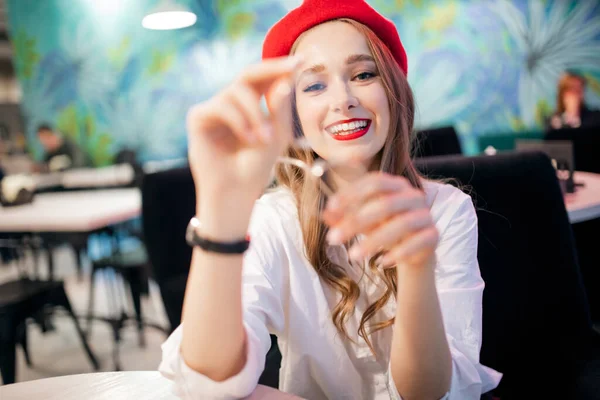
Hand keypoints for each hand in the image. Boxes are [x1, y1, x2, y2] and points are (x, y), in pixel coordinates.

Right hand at [187, 56, 301, 205]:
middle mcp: (231, 102)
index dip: (280, 67)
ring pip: (236, 91)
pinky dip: (238, 121)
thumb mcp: (276, 135)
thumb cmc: (256, 167)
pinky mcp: (198, 117)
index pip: (264, 78)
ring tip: (264, 139)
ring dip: (255, 113)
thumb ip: (279, 107)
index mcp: (251, 104)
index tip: (302, 60)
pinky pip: (220, 106)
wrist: (236, 192)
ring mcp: (214, 108)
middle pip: (248, 74)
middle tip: (291, 70)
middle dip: (271, 70)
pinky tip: (248, 139)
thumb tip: (285, 80)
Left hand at [322, 173, 438, 267]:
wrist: (412, 250)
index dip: (352, 193)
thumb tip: (324, 214)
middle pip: (384, 204)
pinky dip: (398, 253)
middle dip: (355, 222)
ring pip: (400, 225)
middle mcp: (413, 195)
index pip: (374, 182)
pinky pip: (417, 242)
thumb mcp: (360, 222)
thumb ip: (344, 216)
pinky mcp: (433, 235)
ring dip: (373, 241)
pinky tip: (381, 262)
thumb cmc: (383, 228)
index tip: (330, 208)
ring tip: (352, 255)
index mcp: (395, 185)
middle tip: (332, 239)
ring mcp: (425, 215)